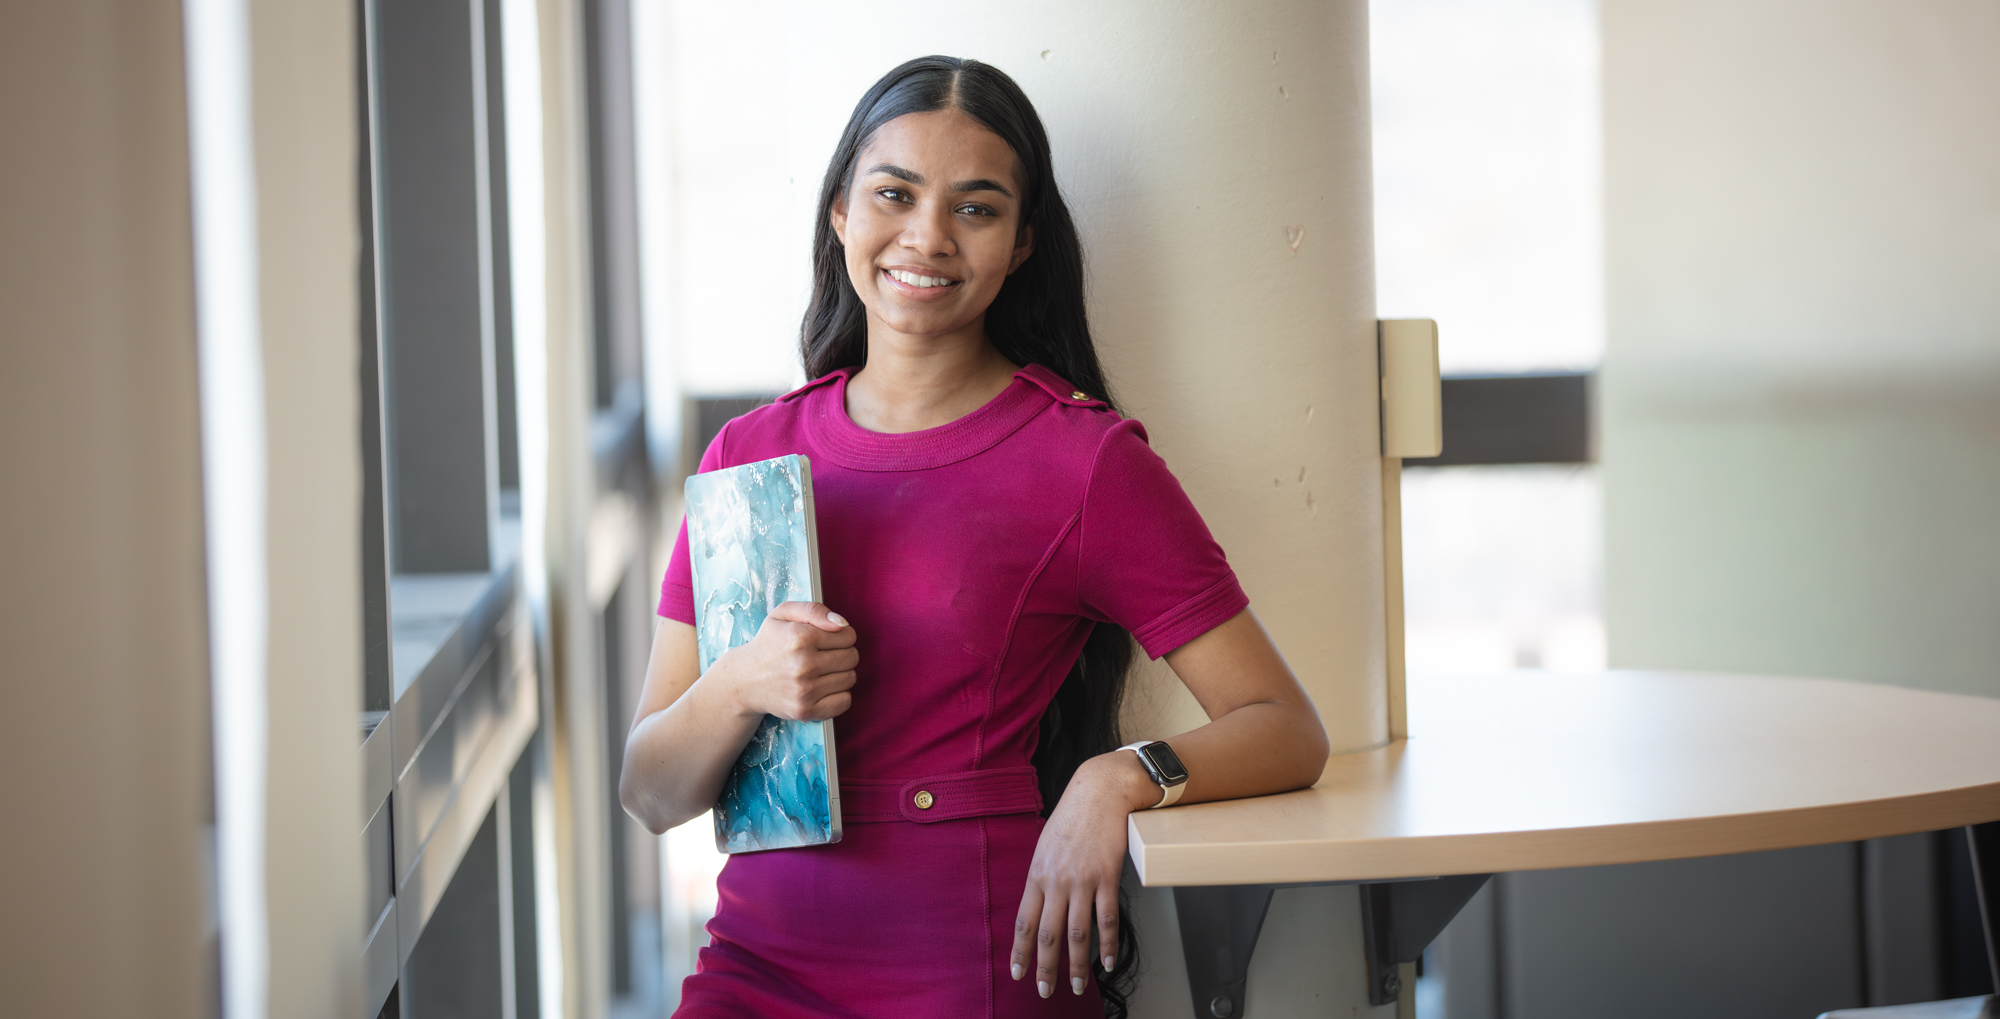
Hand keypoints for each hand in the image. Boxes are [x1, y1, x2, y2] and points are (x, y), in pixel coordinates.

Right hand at [707, 601, 856, 721]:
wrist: (745, 681)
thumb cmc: (768, 644)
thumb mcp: (783, 614)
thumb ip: (814, 610)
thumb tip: (842, 623)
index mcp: (800, 637)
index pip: (849, 636)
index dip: (842, 636)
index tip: (829, 640)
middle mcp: (803, 664)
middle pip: (852, 657)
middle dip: (843, 654)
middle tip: (825, 656)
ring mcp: (804, 690)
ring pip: (850, 679)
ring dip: (841, 674)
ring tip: (821, 672)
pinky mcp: (805, 710)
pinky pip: (844, 702)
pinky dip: (839, 695)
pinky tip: (823, 688)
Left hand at [1009, 751, 1159, 997]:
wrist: (1100, 792)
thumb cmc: (1072, 817)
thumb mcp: (1045, 845)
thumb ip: (1041, 876)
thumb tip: (1038, 903)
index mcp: (1036, 874)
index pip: (1023, 921)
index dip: (1020, 951)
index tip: (1017, 973)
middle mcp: (1056, 881)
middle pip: (1048, 934)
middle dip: (1045, 967)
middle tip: (1044, 991)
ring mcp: (1082, 881)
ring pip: (1077, 933)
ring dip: (1076, 964)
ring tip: (1075, 986)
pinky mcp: (1107, 877)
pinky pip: (1107, 919)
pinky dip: (1108, 944)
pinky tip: (1108, 961)